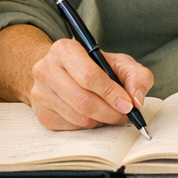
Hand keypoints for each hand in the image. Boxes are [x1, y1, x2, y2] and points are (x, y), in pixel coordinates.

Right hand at [29, 38, 153, 130]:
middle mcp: (46, 69)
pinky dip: (87, 126)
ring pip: (77, 117)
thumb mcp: (118, 62)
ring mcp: (40, 93)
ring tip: (111, 115)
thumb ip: (136, 76)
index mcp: (65, 50)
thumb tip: (137, 99)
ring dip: (100, 121)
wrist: (62, 70)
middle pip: (82, 100)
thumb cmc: (93, 65)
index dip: (111, 93)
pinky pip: (69, 127)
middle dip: (109, 112)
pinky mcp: (41, 113)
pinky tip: (94, 116)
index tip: (128, 105)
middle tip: (124, 116)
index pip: (89, 76)